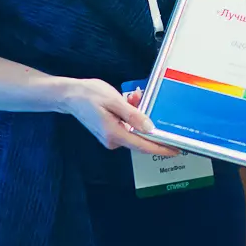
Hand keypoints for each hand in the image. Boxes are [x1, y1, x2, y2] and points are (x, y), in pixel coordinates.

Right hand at [57, 78, 180, 156]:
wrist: (69, 95)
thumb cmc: (89, 95)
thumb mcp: (114, 100)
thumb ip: (133, 115)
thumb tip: (150, 128)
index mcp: (115, 134)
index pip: (144, 146)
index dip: (161, 148)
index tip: (176, 150)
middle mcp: (113, 141)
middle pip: (140, 137)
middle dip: (149, 122)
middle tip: (144, 100)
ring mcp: (111, 138)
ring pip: (134, 129)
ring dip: (139, 114)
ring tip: (134, 96)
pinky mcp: (109, 132)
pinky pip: (127, 126)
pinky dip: (131, 115)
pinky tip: (129, 101)